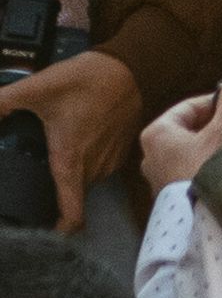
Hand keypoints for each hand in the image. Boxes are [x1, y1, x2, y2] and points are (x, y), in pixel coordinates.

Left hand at [0, 49, 141, 228]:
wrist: (132, 64)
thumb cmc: (89, 79)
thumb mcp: (39, 87)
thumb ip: (3, 102)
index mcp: (70, 162)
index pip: (71, 217)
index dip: (57, 233)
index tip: (42, 232)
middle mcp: (92, 169)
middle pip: (70, 195)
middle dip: (54, 186)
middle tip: (40, 162)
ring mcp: (109, 161)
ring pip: (83, 179)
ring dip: (72, 169)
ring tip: (60, 142)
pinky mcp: (120, 150)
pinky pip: (98, 165)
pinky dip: (87, 157)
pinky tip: (80, 133)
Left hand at [141, 65, 221, 194]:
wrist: (194, 223)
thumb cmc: (202, 171)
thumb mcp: (220, 132)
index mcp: (156, 131)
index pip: (192, 106)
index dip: (217, 105)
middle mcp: (149, 151)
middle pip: (190, 127)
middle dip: (213, 127)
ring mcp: (156, 174)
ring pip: (188, 148)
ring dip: (208, 146)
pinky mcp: (166, 192)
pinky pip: (186, 167)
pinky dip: (201, 164)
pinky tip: (218, 170)